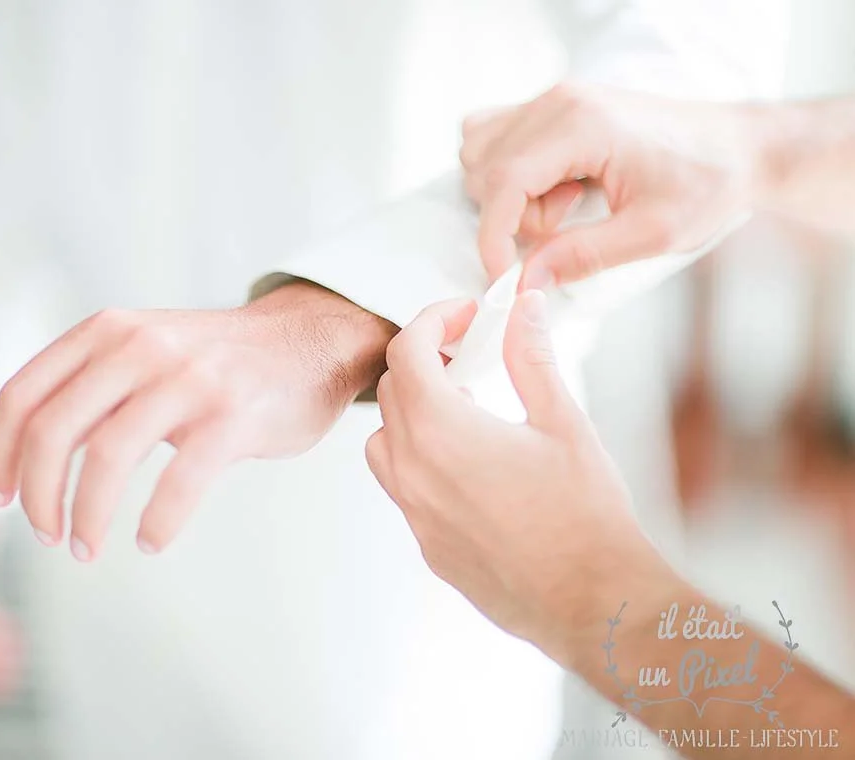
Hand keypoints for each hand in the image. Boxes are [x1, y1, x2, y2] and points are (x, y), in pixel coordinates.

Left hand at [0, 282, 394, 558]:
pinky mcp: (233, 415)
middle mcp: (140, 346)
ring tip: (86, 549)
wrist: (307, 341)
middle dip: (38, 496)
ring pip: (109, 456)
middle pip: (55, 429)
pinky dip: (157, 522)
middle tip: (46, 536)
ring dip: (87, 517)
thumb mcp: (137, 355)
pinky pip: (180, 481)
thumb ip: (76, 393)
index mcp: (106, 331)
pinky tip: (149, 539)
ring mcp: (189, 378)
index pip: (22, 394)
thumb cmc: (213, 363)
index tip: (0, 498)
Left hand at [365, 293, 668, 664]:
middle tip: (470, 355)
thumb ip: (532, 358)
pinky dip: (421, 460)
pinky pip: (403, 488)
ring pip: (383, 444)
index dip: (432, 321)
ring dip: (412, 414)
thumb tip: (522, 310)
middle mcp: (413, 472)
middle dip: (425, 362)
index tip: (463, 316)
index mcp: (442, 432)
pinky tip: (472, 464)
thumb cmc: (585, 517)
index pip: (406, 353)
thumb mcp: (563, 422)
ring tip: (467, 410)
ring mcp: (415, 514)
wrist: (594, 601)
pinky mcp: (427, 545)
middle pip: (391, 393)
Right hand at [460, 82, 752, 287]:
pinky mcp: (554, 106)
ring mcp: (554, 98)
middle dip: (512, 216)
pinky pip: (493, 136)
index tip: (502, 277)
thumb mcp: (653, 234)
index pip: (502, 183)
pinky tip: (550, 186)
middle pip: (485, 170)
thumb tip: (525, 281)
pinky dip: (506, 172)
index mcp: (582, 124)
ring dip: (509, 194)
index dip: (492, 238)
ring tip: (565, 205)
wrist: (739, 147)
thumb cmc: (708, 183)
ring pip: (481, 153)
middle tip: (566, 226)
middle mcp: (559, 101)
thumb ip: (583, 256)